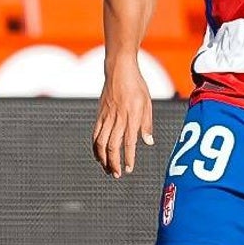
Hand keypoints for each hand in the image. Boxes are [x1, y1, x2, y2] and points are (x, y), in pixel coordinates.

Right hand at [92, 58, 154, 177]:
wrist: (119, 70)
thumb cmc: (137, 86)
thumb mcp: (147, 103)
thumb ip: (146, 124)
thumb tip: (148, 142)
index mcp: (132, 116)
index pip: (128, 142)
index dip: (128, 158)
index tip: (129, 169)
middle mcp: (117, 118)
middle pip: (111, 145)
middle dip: (113, 163)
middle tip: (116, 174)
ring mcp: (106, 116)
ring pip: (100, 142)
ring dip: (103, 158)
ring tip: (107, 169)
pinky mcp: (99, 114)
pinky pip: (95, 134)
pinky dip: (95, 147)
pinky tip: (98, 155)